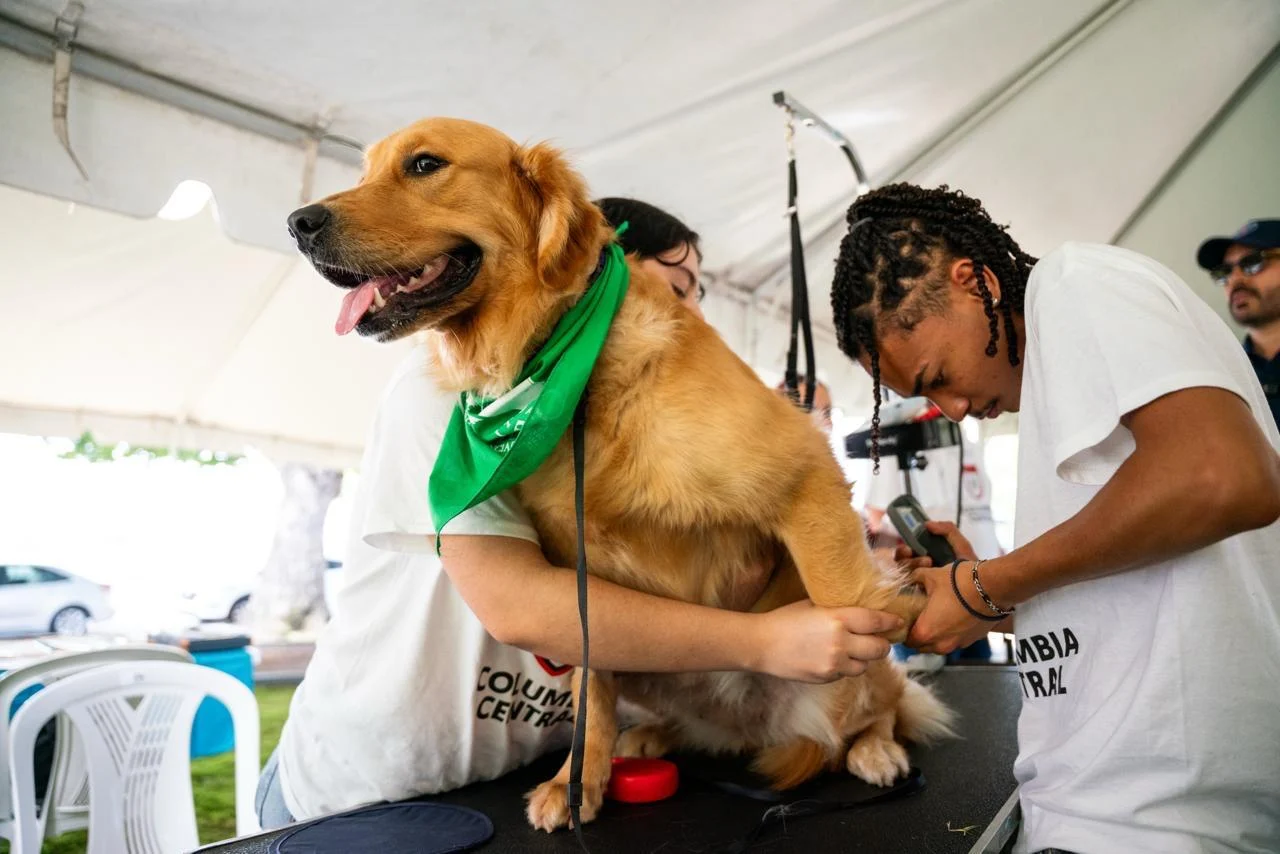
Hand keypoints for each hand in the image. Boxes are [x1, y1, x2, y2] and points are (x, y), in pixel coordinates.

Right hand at [755, 600, 903, 682]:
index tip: (897, 622)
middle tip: (879, 640)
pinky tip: (834, 659)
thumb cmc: (785, 619)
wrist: (761, 644)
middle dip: (882, 644)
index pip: (875, 621)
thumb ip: (838, 610)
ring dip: (864, 658)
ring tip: (854, 651)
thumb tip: (861, 612)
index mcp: (837, 618)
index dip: (890, 622)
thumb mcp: (813, 606)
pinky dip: (845, 667)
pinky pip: (846, 674)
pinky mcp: (826, 677)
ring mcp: (834, 663)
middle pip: (879, 648)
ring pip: (865, 665)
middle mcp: (840, 642)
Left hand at [898, 523, 990, 653]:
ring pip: (940, 646)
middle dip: (918, 635)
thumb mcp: (930, 576)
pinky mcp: (973, 640)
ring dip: (936, 636)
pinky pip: (956, 640)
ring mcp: (959, 643)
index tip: (905, 620)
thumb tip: (911, 577)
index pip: (907, 641)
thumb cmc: (958, 583)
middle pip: (923, 646)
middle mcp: (941, 644)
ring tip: (936, 617)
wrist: (992, 587)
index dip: (904, 630)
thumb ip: (915, 578)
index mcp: (926, 632)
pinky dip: (952, 633)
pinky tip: (953, 617)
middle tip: (918, 618)